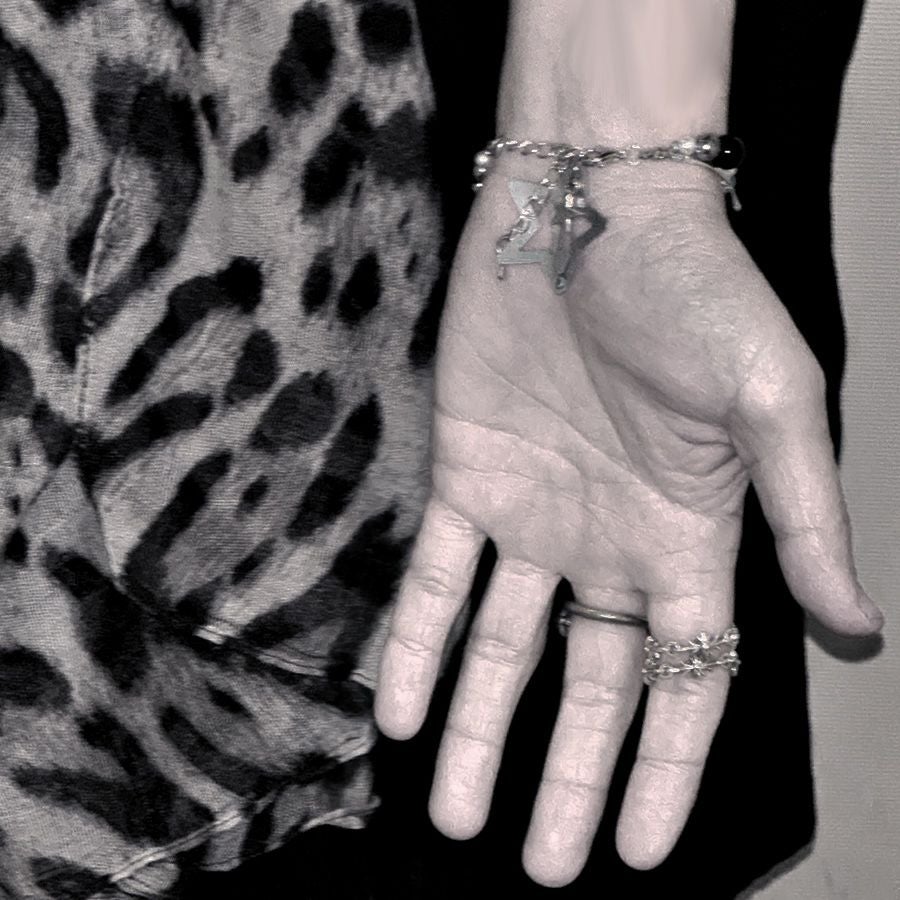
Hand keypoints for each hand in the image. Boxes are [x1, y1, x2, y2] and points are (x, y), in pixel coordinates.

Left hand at [375, 173, 883, 885]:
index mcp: (688, 538)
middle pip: (587, 686)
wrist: (590, 207)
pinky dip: (413, 643)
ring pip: (502, 648)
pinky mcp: (465, 476)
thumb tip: (856, 628)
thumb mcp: (775, 404)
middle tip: (539, 867)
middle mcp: (609, 540)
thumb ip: (804, 519)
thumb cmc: (694, 291)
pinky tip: (395, 709)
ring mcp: (533, 514)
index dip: (661, 769)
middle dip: (564, 777)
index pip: (683, 681)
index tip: (636, 853)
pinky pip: (434, 579)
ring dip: (476, 728)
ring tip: (451, 812)